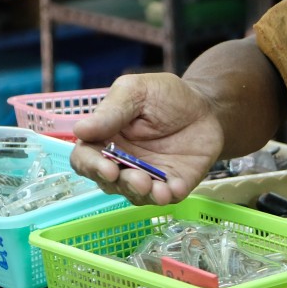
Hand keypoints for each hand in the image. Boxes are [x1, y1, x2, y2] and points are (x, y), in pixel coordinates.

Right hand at [70, 72, 224, 204]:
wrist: (206, 106)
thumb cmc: (165, 96)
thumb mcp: (136, 91)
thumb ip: (111, 110)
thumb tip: (80, 129)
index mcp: (105, 139)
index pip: (85, 158)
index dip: (91, 166)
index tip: (107, 168)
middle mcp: (122, 162)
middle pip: (109, 182)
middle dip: (121, 184)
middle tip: (138, 179)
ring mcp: (148, 176)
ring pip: (136, 194)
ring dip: (144, 194)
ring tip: (156, 188)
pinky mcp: (173, 183)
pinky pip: (168, 196)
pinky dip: (169, 196)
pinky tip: (174, 189)